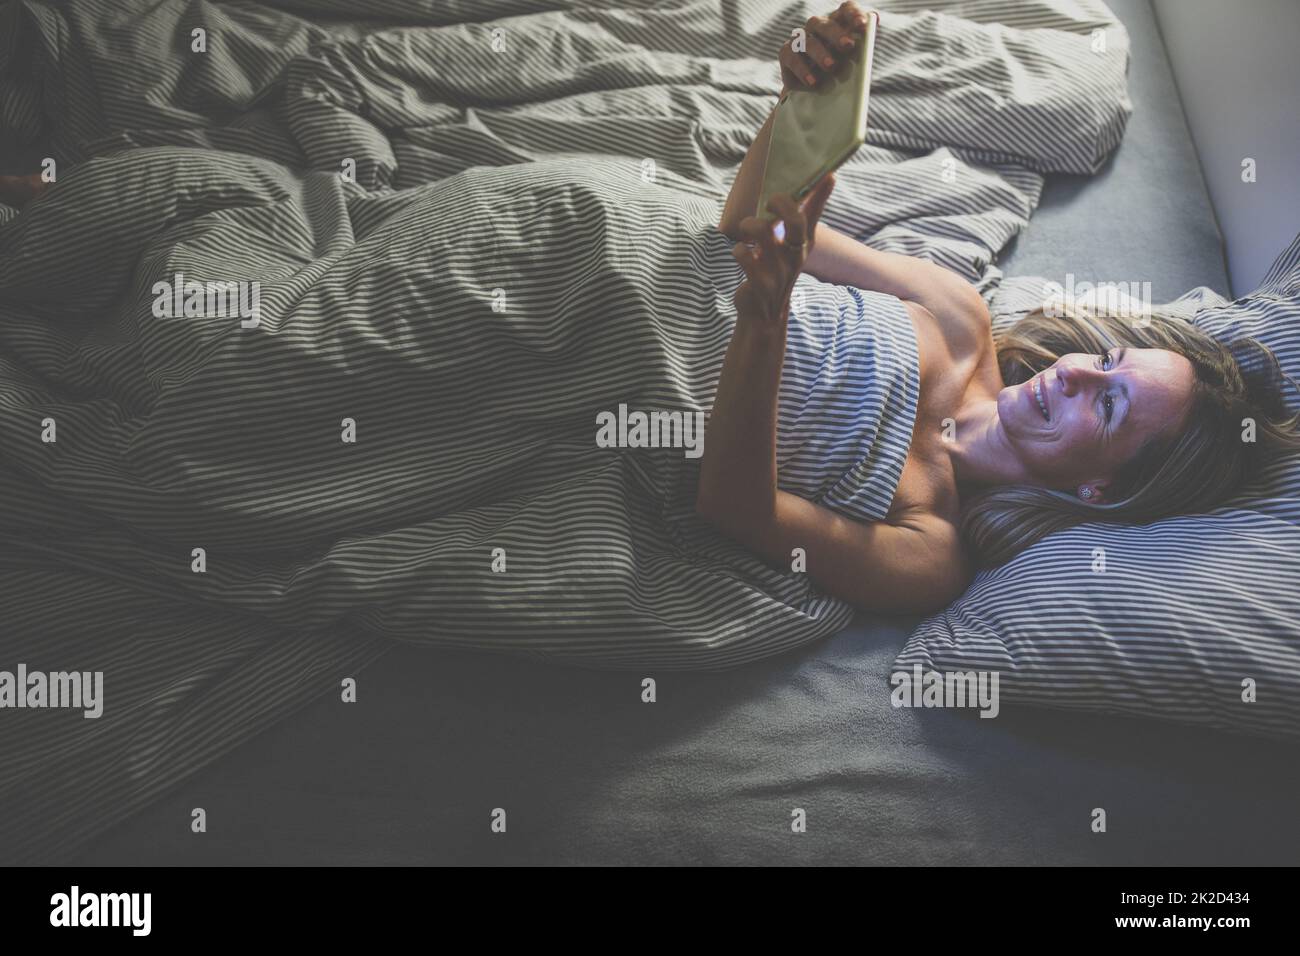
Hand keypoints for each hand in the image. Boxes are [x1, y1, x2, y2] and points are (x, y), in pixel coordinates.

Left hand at [731, 172, 835, 325]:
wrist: (764, 314)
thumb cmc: (775, 271)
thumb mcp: (789, 248)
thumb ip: (796, 222)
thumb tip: (799, 194)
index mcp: (802, 243)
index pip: (814, 215)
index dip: (821, 195)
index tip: (829, 174)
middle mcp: (794, 255)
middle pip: (796, 222)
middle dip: (781, 204)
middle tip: (769, 203)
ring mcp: (779, 270)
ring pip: (763, 232)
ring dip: (750, 225)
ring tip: (748, 231)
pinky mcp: (761, 283)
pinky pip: (744, 255)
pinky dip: (738, 251)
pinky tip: (742, 254)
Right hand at [780, 2, 872, 92]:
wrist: (812, 96)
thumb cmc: (838, 75)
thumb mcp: (854, 64)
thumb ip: (864, 51)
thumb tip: (873, 42)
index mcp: (838, 25)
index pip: (846, 10)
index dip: (854, 14)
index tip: (863, 25)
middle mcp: (818, 28)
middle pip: (825, 24)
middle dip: (837, 34)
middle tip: (848, 46)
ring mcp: (800, 39)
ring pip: (809, 41)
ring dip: (820, 53)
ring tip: (831, 66)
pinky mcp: (786, 54)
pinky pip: (792, 57)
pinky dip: (802, 69)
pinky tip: (812, 81)